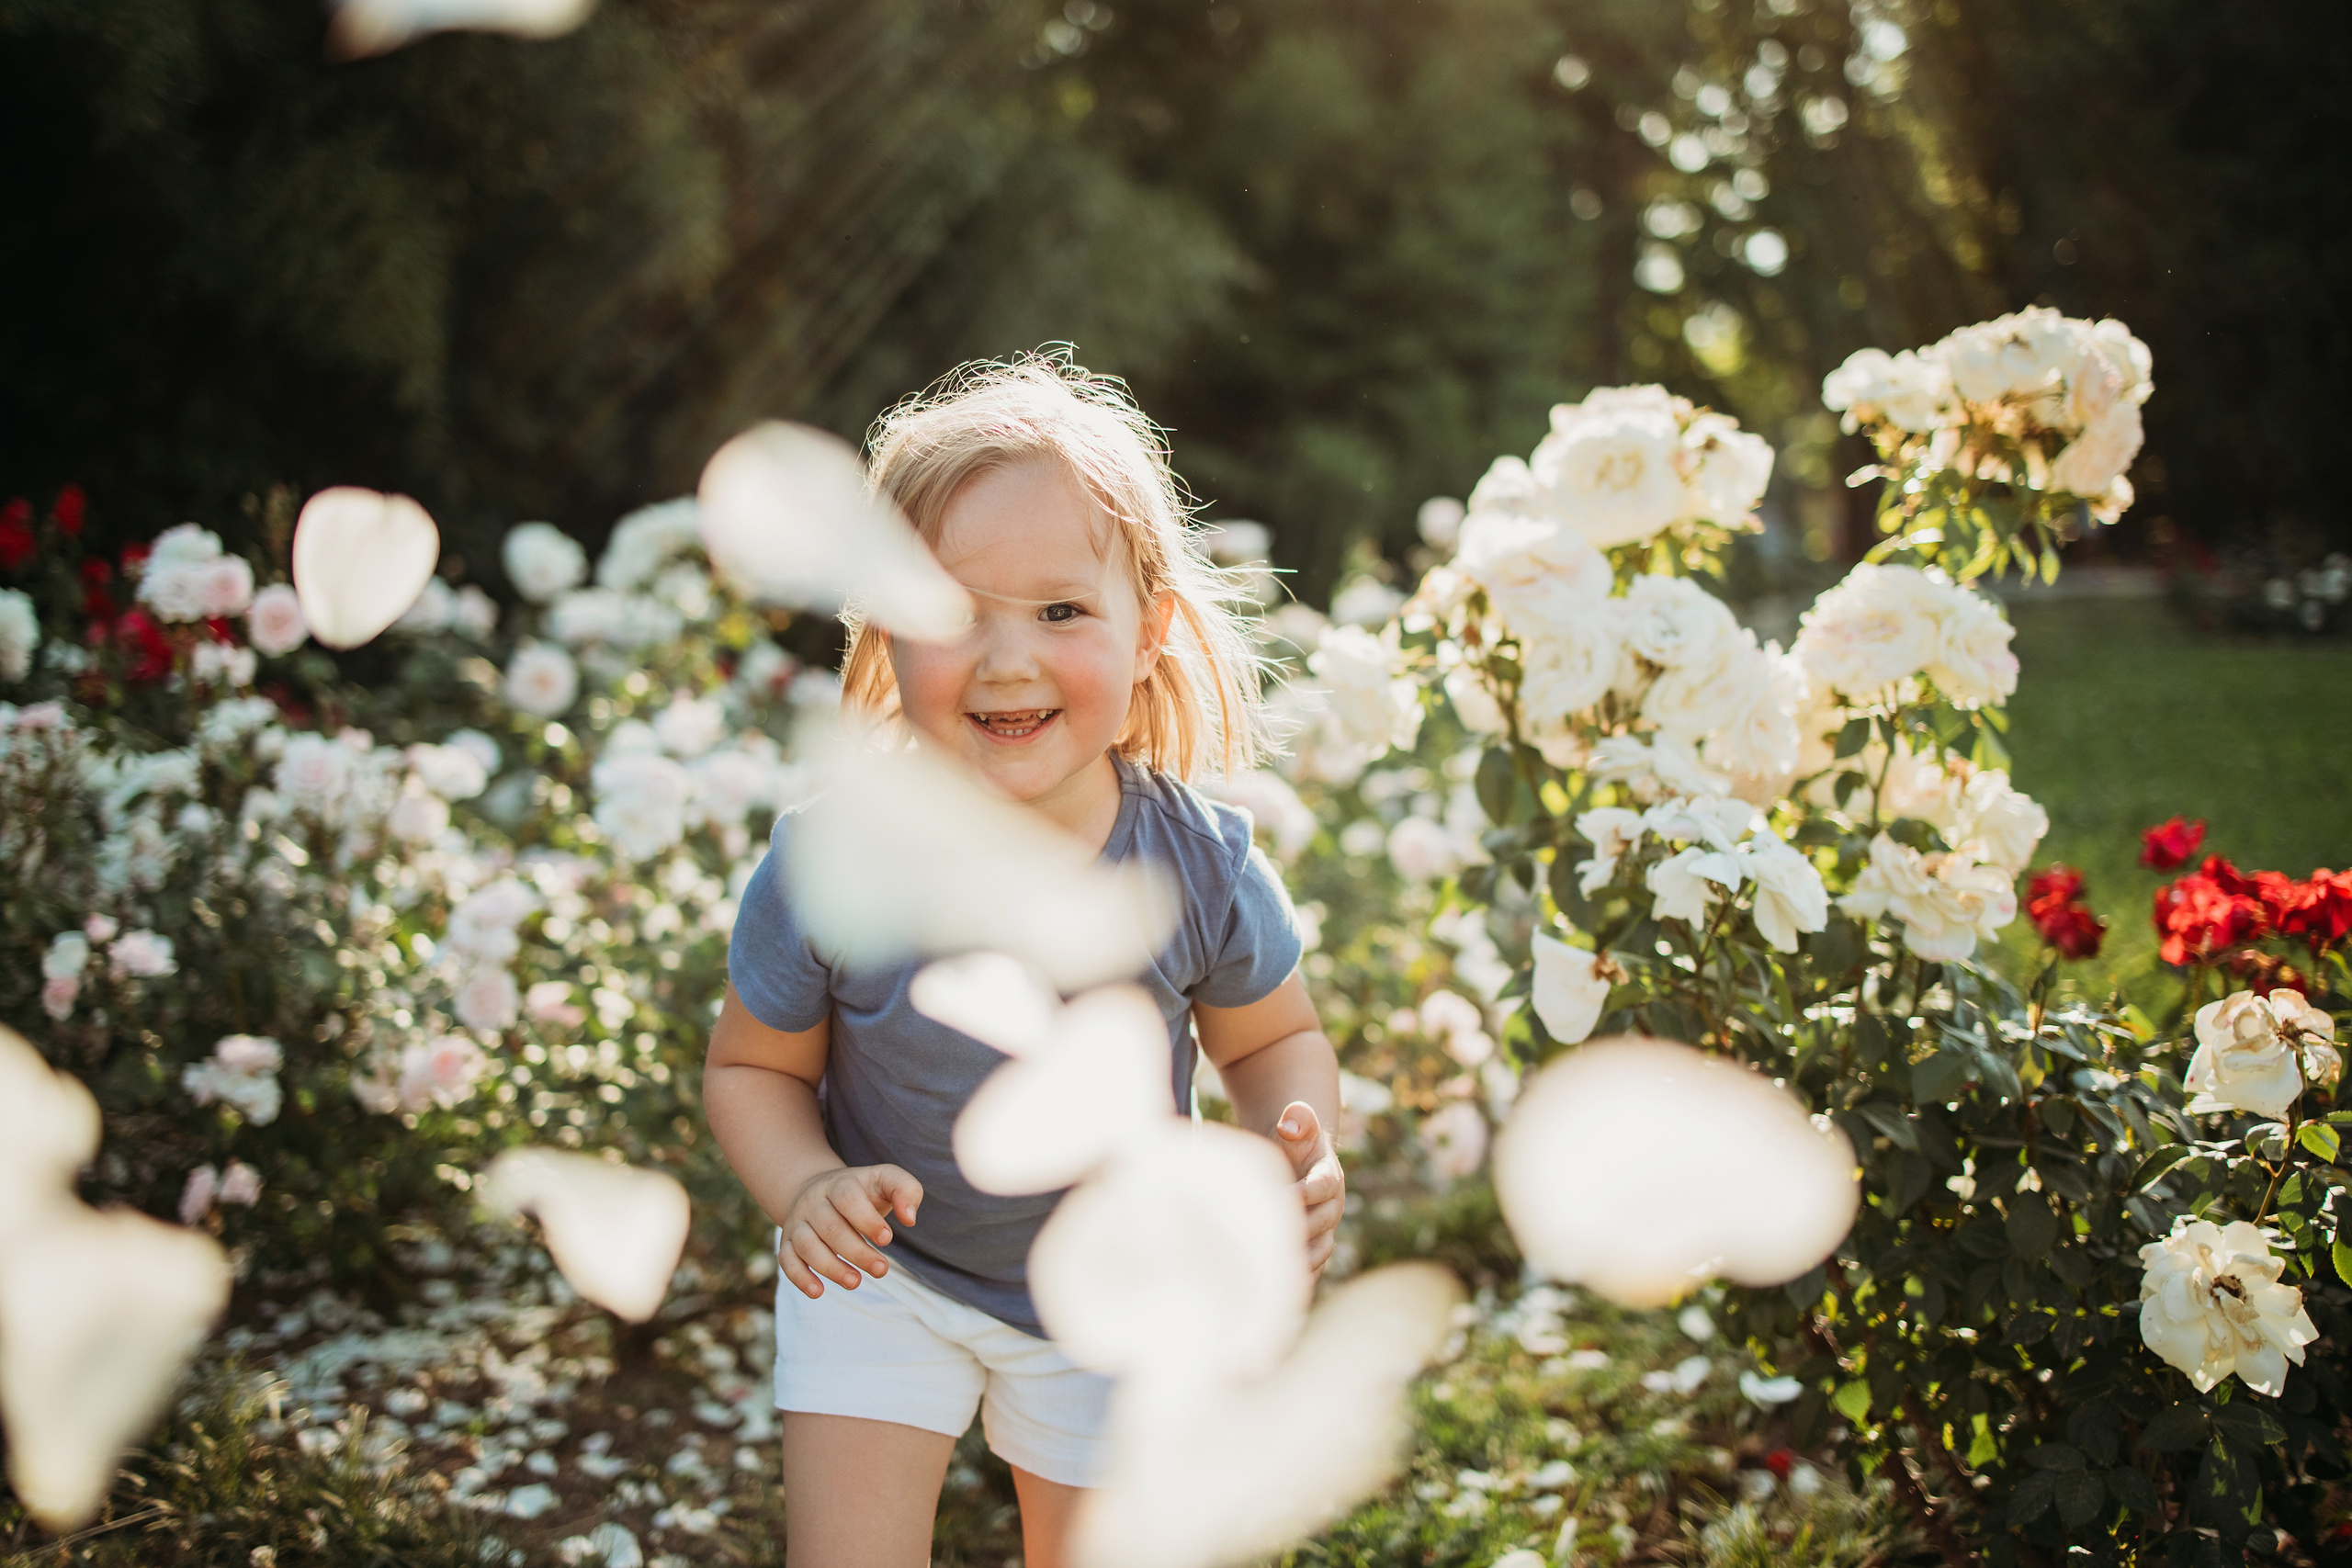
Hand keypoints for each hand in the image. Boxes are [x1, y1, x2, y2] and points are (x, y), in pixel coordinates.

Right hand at [777, 1164, 922, 1300]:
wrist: (819, 1190)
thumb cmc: (862, 1191)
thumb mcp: (885, 1180)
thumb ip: (906, 1190)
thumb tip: (909, 1219)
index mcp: (839, 1184)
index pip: (848, 1198)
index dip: (866, 1220)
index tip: (886, 1239)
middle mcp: (814, 1201)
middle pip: (830, 1227)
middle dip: (856, 1252)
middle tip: (881, 1269)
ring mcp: (798, 1221)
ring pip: (806, 1244)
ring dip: (830, 1267)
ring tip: (855, 1282)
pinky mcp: (787, 1242)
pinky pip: (786, 1260)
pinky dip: (799, 1277)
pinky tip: (818, 1292)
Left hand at [1275, 1101, 1344, 1281]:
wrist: (1298, 1164)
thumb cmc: (1293, 1143)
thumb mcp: (1297, 1127)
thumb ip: (1298, 1121)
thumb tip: (1289, 1122)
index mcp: (1328, 1177)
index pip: (1322, 1187)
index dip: (1305, 1192)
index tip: (1282, 1196)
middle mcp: (1332, 1206)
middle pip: (1321, 1223)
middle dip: (1298, 1227)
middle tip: (1267, 1232)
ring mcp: (1325, 1229)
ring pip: (1320, 1250)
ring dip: (1301, 1259)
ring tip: (1274, 1266)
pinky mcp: (1314, 1247)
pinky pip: (1312, 1267)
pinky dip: (1298, 1277)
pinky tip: (1274, 1284)